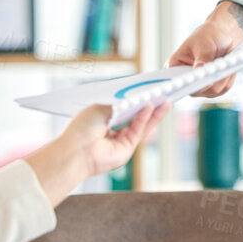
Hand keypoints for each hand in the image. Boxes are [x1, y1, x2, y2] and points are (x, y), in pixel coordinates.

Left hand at [24, 102, 168, 202]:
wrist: (76, 150)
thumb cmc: (81, 129)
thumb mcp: (100, 108)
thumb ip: (120, 105)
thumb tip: (136, 101)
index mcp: (103, 121)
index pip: (124, 109)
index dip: (136, 101)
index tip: (148, 91)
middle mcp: (113, 132)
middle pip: (136, 117)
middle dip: (150, 106)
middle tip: (163, 94)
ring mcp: (121, 142)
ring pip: (141, 125)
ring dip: (154, 113)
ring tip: (166, 101)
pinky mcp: (127, 149)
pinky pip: (138, 131)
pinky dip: (145, 119)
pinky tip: (151, 108)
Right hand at [169, 2, 242, 97]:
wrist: (225, 35)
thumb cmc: (209, 35)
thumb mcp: (204, 44)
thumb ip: (202, 59)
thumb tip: (199, 70)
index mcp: (176, 66)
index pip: (177, 81)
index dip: (188, 83)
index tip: (199, 79)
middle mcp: (186, 79)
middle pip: (196, 91)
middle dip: (211, 79)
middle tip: (219, 66)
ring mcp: (200, 85)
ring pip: (213, 92)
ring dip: (222, 77)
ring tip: (223, 61)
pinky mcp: (213, 87)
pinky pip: (223, 89)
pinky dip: (228, 78)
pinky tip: (227, 66)